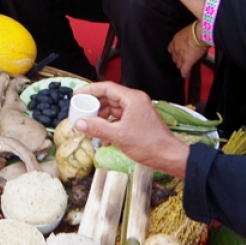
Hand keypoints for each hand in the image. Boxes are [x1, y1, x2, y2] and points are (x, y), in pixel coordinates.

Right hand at [71, 83, 189, 178]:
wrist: (168, 156)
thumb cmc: (149, 144)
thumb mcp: (118, 136)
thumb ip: (97, 128)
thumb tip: (79, 123)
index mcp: (132, 98)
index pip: (106, 87)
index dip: (89, 90)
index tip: (77, 95)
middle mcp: (135, 101)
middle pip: (109, 97)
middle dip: (94, 105)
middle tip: (81, 112)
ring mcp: (137, 111)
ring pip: (113, 108)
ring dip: (101, 117)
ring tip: (90, 126)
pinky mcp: (138, 120)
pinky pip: (119, 118)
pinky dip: (110, 124)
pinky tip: (104, 137)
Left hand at [168, 24, 207, 79]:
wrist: (199, 33)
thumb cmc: (195, 29)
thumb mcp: (187, 31)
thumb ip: (186, 37)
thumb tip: (191, 37)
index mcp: (175, 40)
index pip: (171, 48)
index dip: (174, 52)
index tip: (177, 53)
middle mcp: (176, 49)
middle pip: (174, 57)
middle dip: (177, 59)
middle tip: (182, 60)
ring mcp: (180, 56)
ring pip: (178, 64)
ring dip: (181, 66)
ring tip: (185, 67)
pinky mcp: (187, 61)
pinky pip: (184, 70)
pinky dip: (185, 74)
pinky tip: (186, 76)